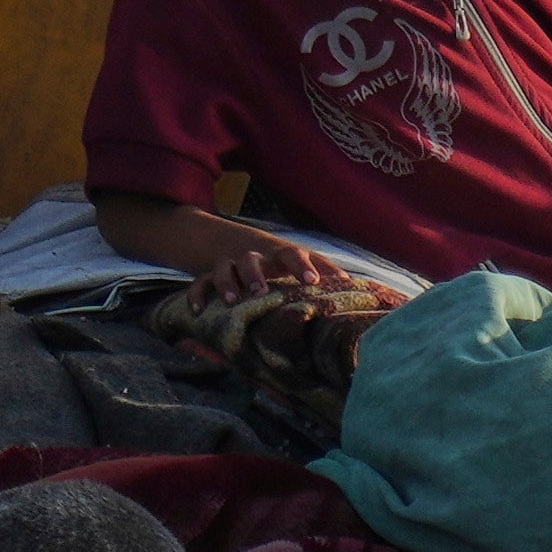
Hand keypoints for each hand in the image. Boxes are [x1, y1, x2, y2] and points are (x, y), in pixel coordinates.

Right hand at [142, 210, 323, 299]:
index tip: (312, 282)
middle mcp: (253, 258)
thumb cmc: (278, 259)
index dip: (301, 266)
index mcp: (278, 254)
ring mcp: (229, 265)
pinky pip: (199, 284)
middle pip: (251, 261)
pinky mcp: (210, 276)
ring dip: (226, 284)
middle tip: (261, 292)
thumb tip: (354, 285)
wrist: (234, 240)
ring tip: (231, 302)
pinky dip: (197, 296)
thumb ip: (324, 269)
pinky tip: (199, 312)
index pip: (292, 255)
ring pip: (223, 269)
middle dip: (255, 275)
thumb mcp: (300, 260)